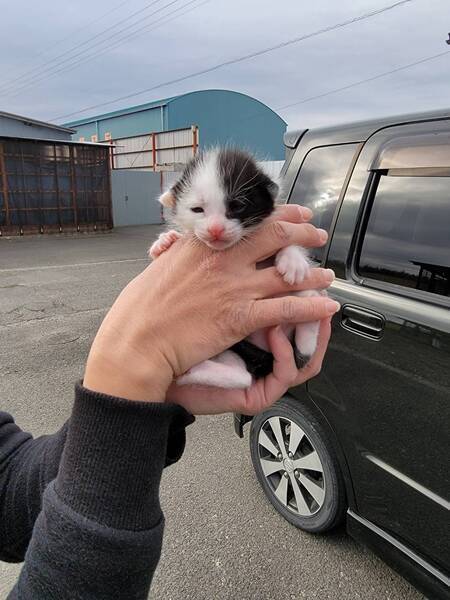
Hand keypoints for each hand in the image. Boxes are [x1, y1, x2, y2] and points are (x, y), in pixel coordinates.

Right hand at [84, 205, 338, 402]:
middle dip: (303, 233)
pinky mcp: (240, 317)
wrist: (137, 342)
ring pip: (286, 273)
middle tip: (317, 234)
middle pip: (275, 237)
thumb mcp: (160, 267)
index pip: (248, 221)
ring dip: (313, 274)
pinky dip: (312, 307)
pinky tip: (328, 306)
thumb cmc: (140, 310)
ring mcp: (234, 288)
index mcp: (203, 244)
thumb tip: (189, 249)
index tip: (294, 212)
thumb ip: (183, 254)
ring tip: (327, 275)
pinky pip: (287, 309)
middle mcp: (223, 260)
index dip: (279, 214)